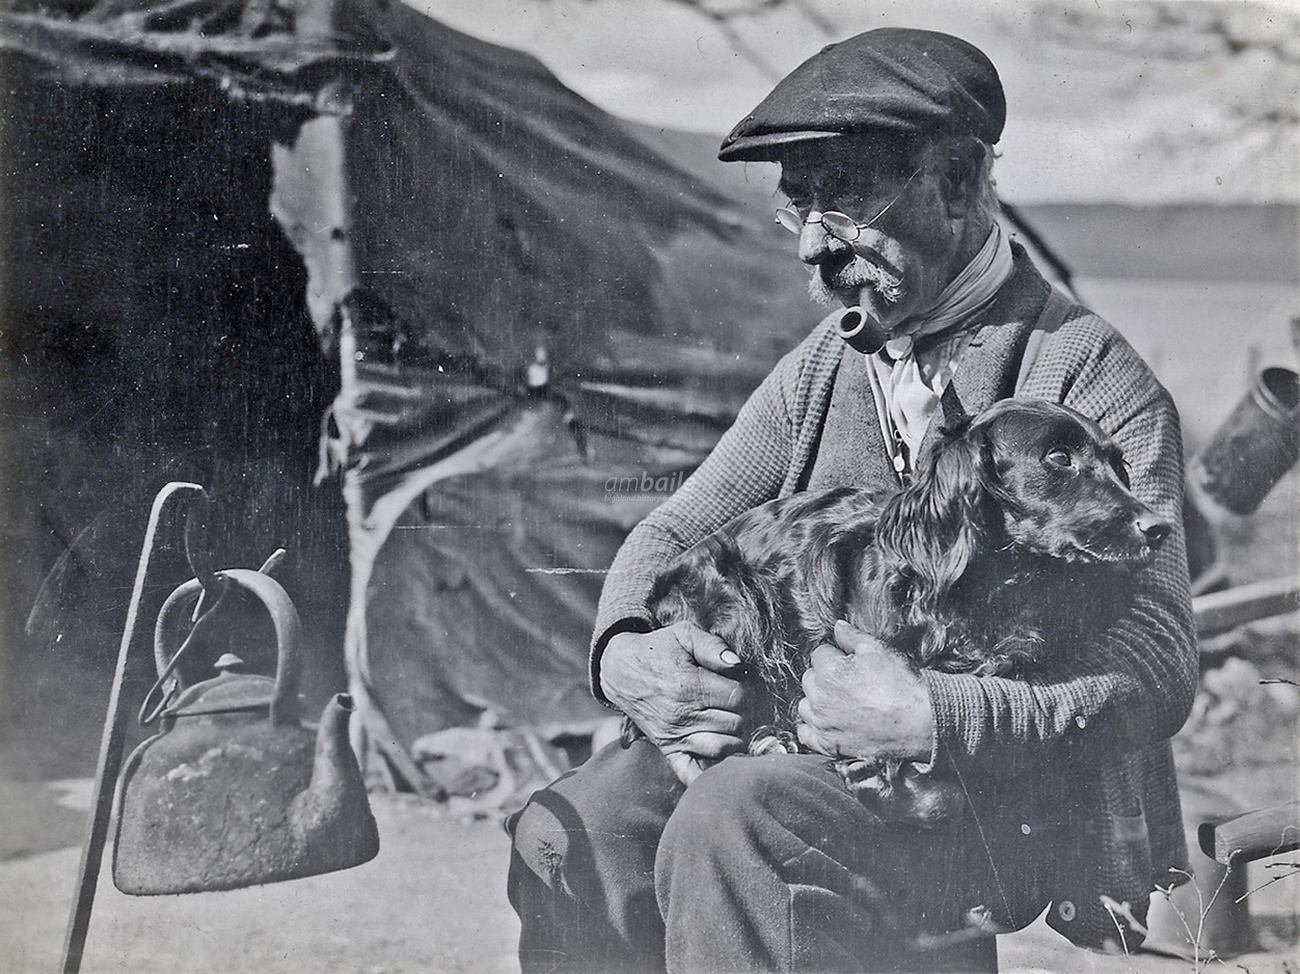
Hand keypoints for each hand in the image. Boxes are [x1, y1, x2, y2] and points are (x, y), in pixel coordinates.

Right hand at [601, 622, 748, 768]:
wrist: (620, 670)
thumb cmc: (658, 650)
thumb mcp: (684, 635)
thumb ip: (713, 646)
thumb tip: (738, 665)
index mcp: (690, 686)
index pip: (738, 697)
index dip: (746, 690)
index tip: (739, 685)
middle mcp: (683, 715)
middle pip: (736, 723)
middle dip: (743, 712)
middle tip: (735, 704)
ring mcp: (675, 735)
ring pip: (723, 747)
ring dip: (734, 738)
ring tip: (730, 723)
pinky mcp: (668, 748)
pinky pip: (690, 773)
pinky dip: (708, 775)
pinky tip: (720, 761)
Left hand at [797, 620, 934, 763]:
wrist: (921, 724)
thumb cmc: (902, 687)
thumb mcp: (879, 651)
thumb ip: (852, 637)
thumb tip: (837, 627)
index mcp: (829, 672)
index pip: (819, 654)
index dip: (835, 655)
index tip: (848, 662)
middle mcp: (820, 698)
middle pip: (810, 679)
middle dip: (824, 676)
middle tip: (847, 681)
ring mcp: (823, 724)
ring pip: (805, 705)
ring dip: (817, 701)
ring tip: (839, 702)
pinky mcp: (829, 744)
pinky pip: (805, 734)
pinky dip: (811, 728)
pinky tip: (825, 723)